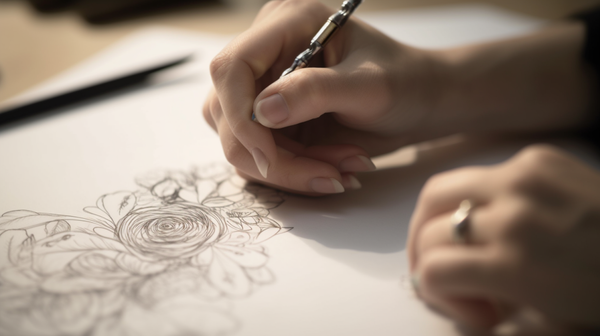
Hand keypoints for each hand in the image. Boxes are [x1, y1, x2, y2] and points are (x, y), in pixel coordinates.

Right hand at [203, 0, 443, 193]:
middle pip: (227, 112)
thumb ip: (315, 92)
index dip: (241, 114)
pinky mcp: (272, 119)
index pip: (232, 66)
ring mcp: (266, 88)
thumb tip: (261, 113)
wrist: (419, 103)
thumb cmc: (404, 82)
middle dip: (272, 155)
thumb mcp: (368, 85)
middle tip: (328, 174)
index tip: (269, 154)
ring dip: (286, 168)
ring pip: (238, 140)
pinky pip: (259, 156)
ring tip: (339, 171)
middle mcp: (267, 53)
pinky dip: (293, 172)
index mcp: (287, 23)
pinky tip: (332, 169)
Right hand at [408, 145, 599, 330]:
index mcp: (518, 263)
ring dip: (438, 222)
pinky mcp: (537, 157)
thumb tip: (452, 298)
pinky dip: (476, 199)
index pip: (433, 270)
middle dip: (425, 257)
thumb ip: (488, 314)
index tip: (471, 308)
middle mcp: (513, 212)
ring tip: (457, 242)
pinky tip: (499, 219)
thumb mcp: (552, 324)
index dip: (437, 295)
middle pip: (428, 227)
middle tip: (444, 274)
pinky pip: (481, 175)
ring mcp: (524, 176)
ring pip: (439, 191)